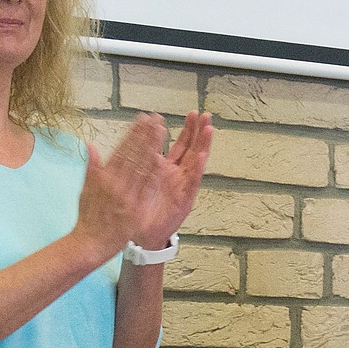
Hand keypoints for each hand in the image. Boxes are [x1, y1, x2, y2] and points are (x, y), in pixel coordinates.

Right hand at [73, 113, 184, 260]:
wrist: (90, 244)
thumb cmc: (88, 217)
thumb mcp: (86, 190)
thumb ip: (91, 167)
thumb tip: (91, 145)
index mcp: (103, 177)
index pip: (121, 149)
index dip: (133, 133)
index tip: (142, 119)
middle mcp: (114, 183)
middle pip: (132, 154)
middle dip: (145, 135)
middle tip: (156, 118)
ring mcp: (125, 196)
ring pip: (141, 167)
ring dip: (152, 148)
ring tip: (161, 131)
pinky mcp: (135, 210)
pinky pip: (146, 189)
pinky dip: (153, 174)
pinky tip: (162, 160)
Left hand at [140, 112, 213, 245]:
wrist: (144, 234)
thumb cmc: (143, 209)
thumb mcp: (140, 180)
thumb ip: (142, 161)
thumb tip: (140, 140)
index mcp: (168, 169)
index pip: (181, 145)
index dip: (188, 129)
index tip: (193, 113)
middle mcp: (179, 176)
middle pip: (193, 150)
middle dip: (199, 132)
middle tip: (205, 115)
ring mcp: (183, 187)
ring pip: (196, 163)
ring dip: (203, 146)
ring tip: (209, 129)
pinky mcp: (184, 200)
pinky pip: (192, 182)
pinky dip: (198, 169)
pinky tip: (203, 156)